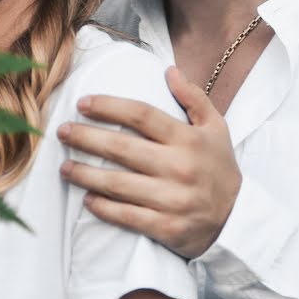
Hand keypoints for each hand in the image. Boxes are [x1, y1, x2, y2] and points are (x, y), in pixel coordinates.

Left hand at [57, 66, 240, 257]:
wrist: (238, 221)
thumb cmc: (219, 168)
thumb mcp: (216, 128)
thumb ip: (193, 97)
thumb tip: (169, 70)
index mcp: (187, 139)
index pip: (141, 115)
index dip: (108, 106)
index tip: (83, 103)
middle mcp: (179, 167)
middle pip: (121, 147)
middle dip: (85, 137)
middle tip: (61, 132)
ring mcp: (172, 199)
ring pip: (118, 184)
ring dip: (85, 174)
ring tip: (64, 167)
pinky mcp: (167, 227)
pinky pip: (127, 216)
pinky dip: (104, 208)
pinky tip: (87, 200)